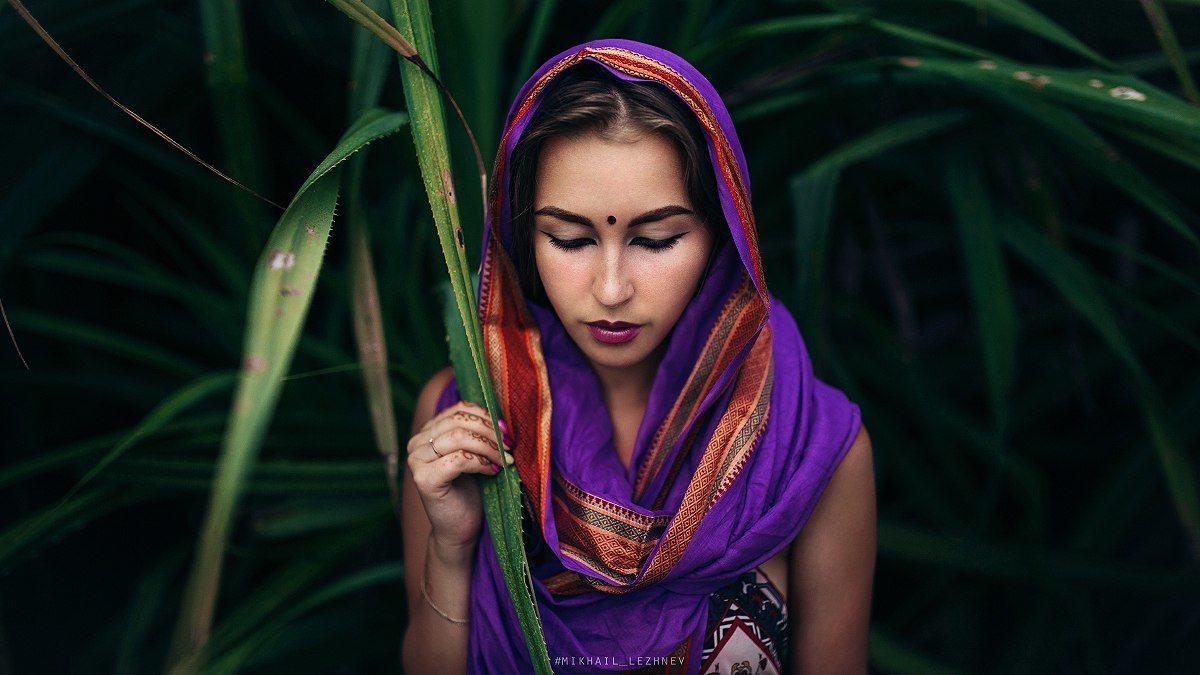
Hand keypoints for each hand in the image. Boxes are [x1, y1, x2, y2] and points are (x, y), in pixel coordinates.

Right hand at [406, 401, 513, 553]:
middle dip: (490, 431)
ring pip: (459, 437)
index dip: (486, 415)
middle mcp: (417, 443)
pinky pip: (459, 459)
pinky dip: (481, 463)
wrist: (458, 530)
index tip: (506, 430)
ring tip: (505, 459)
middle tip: (510, 445)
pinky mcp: (424, 479)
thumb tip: (502, 417)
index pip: (458, 410)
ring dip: (489, 447)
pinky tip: (492, 471)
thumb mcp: (474, 455)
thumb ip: (478, 434)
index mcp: (428, 432)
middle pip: (459, 421)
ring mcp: (417, 461)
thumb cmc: (470, 492)